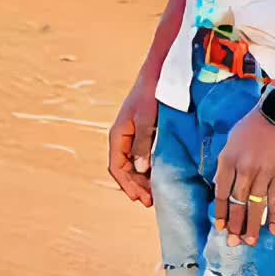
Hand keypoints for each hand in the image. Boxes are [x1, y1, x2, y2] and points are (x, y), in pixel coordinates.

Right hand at [108, 72, 158, 206]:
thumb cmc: (150, 94)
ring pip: (133, 165)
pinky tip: (157, 177)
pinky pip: (141, 156)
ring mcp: (132, 136)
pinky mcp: (143, 134)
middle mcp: (122, 138)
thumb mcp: (146, 119)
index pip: (117, 167)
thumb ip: (142, 143)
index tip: (138, 198)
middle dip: (135, 186)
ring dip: (141, 180)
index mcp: (118, 135)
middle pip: (124, 169)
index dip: (126, 184)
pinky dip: (147, 169)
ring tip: (153, 194)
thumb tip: (141, 169)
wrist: (157, 74)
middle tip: (149, 201)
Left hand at [215, 108, 274, 246]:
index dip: (221, 212)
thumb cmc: (255, 124)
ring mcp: (264, 172)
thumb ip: (228, 162)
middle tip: (234, 243)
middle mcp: (244, 168)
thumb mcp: (233, 139)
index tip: (220, 227)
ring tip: (251, 241)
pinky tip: (274, 230)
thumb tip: (224, 185)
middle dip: (235, 225)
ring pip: (255, 205)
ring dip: (253, 226)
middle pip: (237, 202)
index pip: (221, 192)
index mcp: (228, 159)